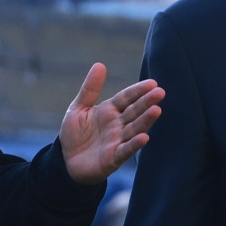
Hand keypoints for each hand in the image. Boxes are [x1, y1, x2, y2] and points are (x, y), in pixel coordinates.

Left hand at [60, 63, 163, 183]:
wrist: (66, 161)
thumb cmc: (75, 134)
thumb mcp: (78, 108)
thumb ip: (90, 89)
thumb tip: (100, 65)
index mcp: (110, 111)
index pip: (126, 98)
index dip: (138, 91)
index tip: (152, 83)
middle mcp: (117, 125)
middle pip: (134, 112)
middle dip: (146, 102)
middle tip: (160, 92)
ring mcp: (117, 141)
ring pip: (133, 129)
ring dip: (145, 121)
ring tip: (156, 110)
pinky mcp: (113, 158)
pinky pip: (125, 150)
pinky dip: (134, 145)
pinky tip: (144, 137)